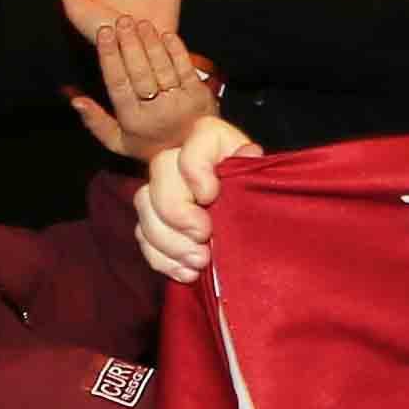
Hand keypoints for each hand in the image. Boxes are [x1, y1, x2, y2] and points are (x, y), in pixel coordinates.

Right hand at [68, 14, 215, 157]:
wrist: (193, 155)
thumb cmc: (151, 145)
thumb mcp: (118, 142)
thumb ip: (95, 121)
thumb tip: (75, 99)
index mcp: (134, 120)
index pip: (118, 83)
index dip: (110, 56)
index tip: (104, 33)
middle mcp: (157, 111)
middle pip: (140, 72)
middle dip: (129, 43)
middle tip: (121, 21)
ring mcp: (180, 102)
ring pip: (162, 67)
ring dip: (150, 42)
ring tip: (140, 23)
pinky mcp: (200, 95)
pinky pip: (185, 68)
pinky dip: (175, 49)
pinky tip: (165, 34)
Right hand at [130, 113, 260, 285]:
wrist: (255, 233)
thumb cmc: (264, 203)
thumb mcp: (265, 185)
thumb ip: (254, 171)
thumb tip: (248, 154)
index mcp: (216, 141)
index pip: (198, 136)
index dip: (196, 168)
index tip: (210, 195)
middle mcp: (184, 159)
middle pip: (161, 170)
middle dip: (178, 210)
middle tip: (203, 236)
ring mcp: (164, 190)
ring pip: (145, 205)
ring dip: (169, 240)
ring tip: (199, 261)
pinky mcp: (156, 222)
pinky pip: (143, 237)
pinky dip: (162, 258)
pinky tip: (187, 272)